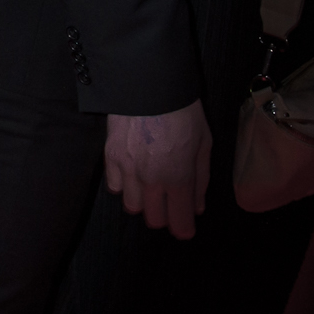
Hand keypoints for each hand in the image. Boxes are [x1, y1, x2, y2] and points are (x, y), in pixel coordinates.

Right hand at [105, 99, 211, 238]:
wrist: (148, 83)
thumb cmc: (182, 111)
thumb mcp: (204, 143)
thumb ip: (200, 179)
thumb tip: (196, 206)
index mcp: (178, 177)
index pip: (179, 221)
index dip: (184, 229)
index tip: (185, 229)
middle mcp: (150, 179)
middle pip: (154, 219)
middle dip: (165, 216)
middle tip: (171, 203)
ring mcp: (127, 169)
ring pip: (131, 206)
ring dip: (143, 203)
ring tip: (151, 187)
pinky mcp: (110, 156)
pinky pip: (114, 187)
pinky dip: (124, 186)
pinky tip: (133, 174)